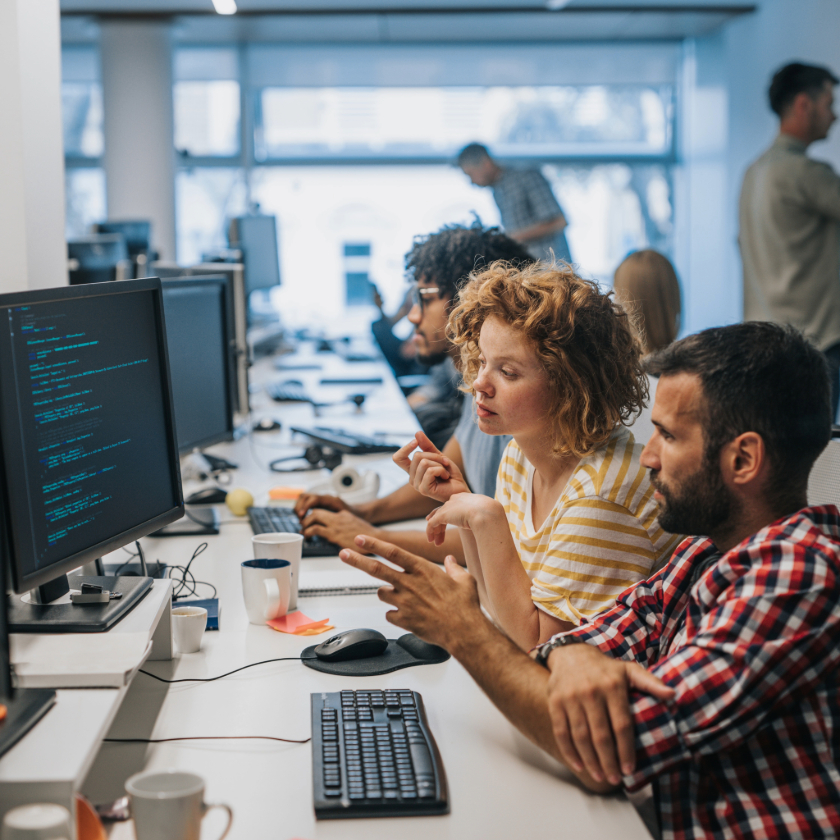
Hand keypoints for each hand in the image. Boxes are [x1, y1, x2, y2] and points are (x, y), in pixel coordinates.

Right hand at [294, 492, 357, 521]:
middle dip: (299, 507)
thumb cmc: (354, 516)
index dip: (306, 506)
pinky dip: (302, 510)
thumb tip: (323, 528)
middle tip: (300, 520)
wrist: (360, 512)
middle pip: (304, 496)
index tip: (302, 516)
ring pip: (304, 499)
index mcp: (330, 500)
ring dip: (299, 508)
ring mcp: (321, 500)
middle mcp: (324, 498)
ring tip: (301, 520)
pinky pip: (307, 503)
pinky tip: (304, 520)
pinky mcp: (319, 504)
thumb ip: (335, 522)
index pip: (313, 499)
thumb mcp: (345, 519)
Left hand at [299, 508, 378, 551]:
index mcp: (343, 515)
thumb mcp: (354, 526)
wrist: (378, 539)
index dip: (313, 515)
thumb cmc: (367, 537)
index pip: (324, 510)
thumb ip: (342, 527)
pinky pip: (316, 529)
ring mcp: (336, 525)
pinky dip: (309, 532)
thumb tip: (333, 536)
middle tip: (303, 526)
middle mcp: (338, 517)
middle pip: (316, 511)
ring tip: (304, 532)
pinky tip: (309, 537)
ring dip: (306, 524)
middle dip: (306, 518)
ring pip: (314, 517)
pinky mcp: (335, 535)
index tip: (309, 522)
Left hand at [339, 535, 482, 649]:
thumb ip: (453, 567)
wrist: (464, 632)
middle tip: (343, 553)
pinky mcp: (404, 619)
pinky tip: (407, 614)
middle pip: (376, 569)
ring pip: (382, 593)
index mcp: (423, 569)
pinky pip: (389, 613)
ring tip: (402, 596)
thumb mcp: (464, 579)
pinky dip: (395, 613)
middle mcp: (410, 583)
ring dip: (387, 592)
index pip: (393, 552)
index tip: (360, 538)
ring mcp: (405, 602)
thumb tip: (450, 560)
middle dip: (357, 560)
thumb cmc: (465, 606)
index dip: (374, 544)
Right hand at [393, 430, 469, 501]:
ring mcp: (417, 485)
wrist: (460, 489)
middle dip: (434, 456)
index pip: (398, 458)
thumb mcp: (439, 456)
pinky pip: (430, 470)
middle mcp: (412, 478)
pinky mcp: (424, 489)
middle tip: (444, 463)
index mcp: (413, 471)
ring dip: (439, 464)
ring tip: (445, 471)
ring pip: (424, 462)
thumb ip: (427, 446)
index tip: (416, 441)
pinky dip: (441, 470)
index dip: (405, 448)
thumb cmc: (450, 474)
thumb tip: (417, 433)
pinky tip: (445, 477)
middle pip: (417, 456)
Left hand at [425, 493, 501, 545]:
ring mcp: (448, 506)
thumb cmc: (490, 516)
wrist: (487, 513)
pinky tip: (431, 540)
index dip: (446, 515)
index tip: (444, 526)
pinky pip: (432, 523)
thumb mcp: (484, 516)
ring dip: (436, 532)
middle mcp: (455, 500)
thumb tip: (482, 527)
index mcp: (465, 498)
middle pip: (443, 512)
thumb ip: (479, 519)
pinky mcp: (442, 514)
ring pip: (436, 518)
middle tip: (440, 539)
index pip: (451, 506)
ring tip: (436, 543)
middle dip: (440, 526)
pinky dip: (430, 532)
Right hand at [546, 643, 674, 785]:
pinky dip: (569, 751)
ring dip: (590, 761)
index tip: (630, 769)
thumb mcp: (629, 670)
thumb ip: (650, 683)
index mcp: (612, 686)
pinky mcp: (555, 702)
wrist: (571, 654)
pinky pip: (561, 731)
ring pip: (580, 736)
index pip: (621, 725)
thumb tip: (672, 694)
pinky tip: (579, 764)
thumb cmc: (605, 668)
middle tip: (615, 779)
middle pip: (600, 735)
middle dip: (608, 762)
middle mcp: (590, 692)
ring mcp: (570, 697)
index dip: (626, 750)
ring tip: (600, 776)